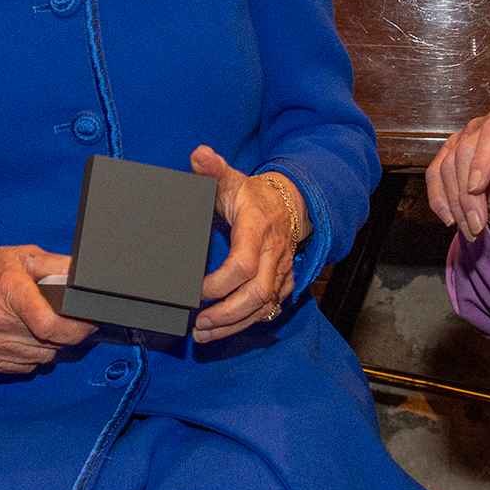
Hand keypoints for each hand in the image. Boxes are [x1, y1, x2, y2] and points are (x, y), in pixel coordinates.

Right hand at [0, 247, 92, 375]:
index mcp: (9, 290)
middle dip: (66, 334)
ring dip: (49, 346)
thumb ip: (56, 265)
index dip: (76, 328)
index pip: (50, 325)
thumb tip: (85, 277)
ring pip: (42, 358)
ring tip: (42, 325)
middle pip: (51, 343)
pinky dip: (31, 355)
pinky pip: (25, 367)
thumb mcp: (21, 255)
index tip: (89, 322)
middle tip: (66, 319)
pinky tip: (23, 336)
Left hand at [190, 146, 300, 342]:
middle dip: (227, 314)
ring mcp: (282, 270)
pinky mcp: (285, 282)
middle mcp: (273, 253)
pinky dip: (247, 322)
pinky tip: (225, 330)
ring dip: (234, 324)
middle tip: (199, 325)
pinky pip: (270, 308)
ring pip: (264, 306)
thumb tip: (198, 155)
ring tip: (205, 334)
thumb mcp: (233, 178)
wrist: (292, 203)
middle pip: (257, 294)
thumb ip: (213, 168)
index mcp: (257, 229)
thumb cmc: (254, 195)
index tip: (196, 290)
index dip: (219, 283)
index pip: (243, 265)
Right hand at [426, 109, 489, 240]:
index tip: (476, 189)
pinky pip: (436, 171)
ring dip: (455, 202)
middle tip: (477, 226)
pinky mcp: (454, 151)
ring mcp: (471, 135)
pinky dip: (439, 197)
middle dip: (467, 194)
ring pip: (448, 164)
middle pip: (466, 150)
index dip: (482, 158)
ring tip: (471, 229)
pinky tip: (450, 218)